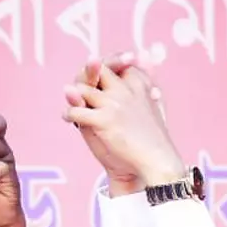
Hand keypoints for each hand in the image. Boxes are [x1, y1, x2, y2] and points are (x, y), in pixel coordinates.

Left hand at [63, 53, 180, 195]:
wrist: (158, 162)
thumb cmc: (155, 139)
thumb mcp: (154, 109)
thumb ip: (147, 94)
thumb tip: (150, 88)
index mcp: (139, 82)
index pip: (115, 65)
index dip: (105, 69)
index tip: (98, 79)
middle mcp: (126, 88)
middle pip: (97, 70)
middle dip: (86, 77)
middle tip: (79, 88)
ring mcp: (114, 103)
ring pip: (83, 88)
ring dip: (74, 96)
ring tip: (71, 105)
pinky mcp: (104, 120)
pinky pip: (77, 111)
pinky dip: (69, 114)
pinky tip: (68, 118)